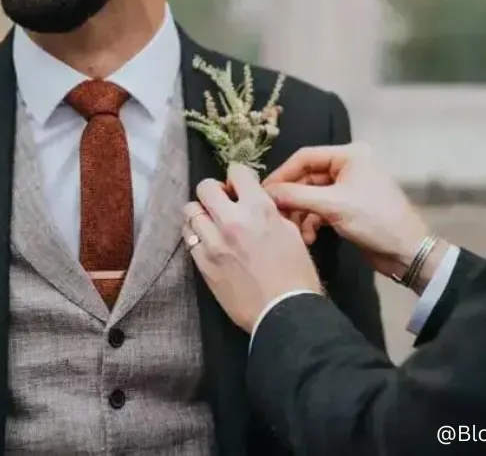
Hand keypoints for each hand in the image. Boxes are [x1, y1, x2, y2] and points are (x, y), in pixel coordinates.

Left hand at [183, 163, 322, 332]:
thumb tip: (256, 203)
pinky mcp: (203, 264)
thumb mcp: (291, 232)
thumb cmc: (296, 274)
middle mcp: (232, 220)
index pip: (236, 171)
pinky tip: (208, 242)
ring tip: (212, 223)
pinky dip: (196, 235)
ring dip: (201, 213)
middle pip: (205, 187)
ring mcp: (213, 243)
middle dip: (214, 191)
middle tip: (223, 203)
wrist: (284, 312)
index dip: (237, 177)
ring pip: (190, 211)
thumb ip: (270, 212)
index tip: (239, 187)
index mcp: (259, 208)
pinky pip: (189, 238)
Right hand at [264, 142, 446, 290]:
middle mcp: (349, 165)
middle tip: (274, 215)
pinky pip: (320, 208)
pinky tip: (307, 237)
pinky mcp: (348, 207)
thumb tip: (265, 193)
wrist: (407, 252)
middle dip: (291, 198)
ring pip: (311, 195)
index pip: (305, 157)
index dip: (282, 174)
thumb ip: (296, 196)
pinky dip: (311, 221)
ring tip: (293, 230)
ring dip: (300, 213)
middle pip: (306, 177)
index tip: (262, 192)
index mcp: (350, 154)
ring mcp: (348, 187)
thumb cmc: (374, 220)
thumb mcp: (333, 206)